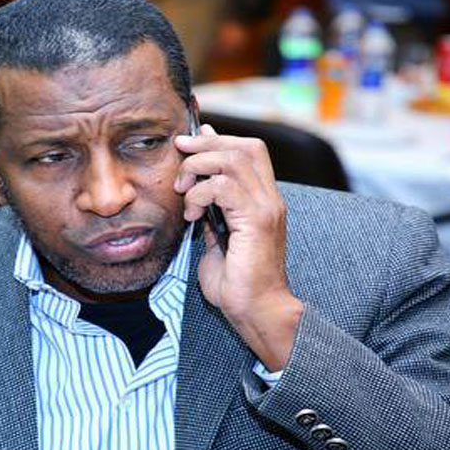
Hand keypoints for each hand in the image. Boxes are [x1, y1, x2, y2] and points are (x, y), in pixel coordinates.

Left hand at [174, 124, 302, 370]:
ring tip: (182, 188)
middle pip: (244, 146)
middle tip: (179, 150)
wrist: (256, 311)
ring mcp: (266, 208)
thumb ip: (211, 213)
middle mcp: (270, 199)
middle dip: (206, 143)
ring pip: (233, 160)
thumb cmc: (236, 283)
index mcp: (263, 200)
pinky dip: (200, 194)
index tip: (189, 142)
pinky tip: (192, 214)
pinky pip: (223, 188)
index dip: (218, 139)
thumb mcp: (217, 240)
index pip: (250, 150)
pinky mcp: (256, 221)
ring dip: (199, 166)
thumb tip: (197, 189)